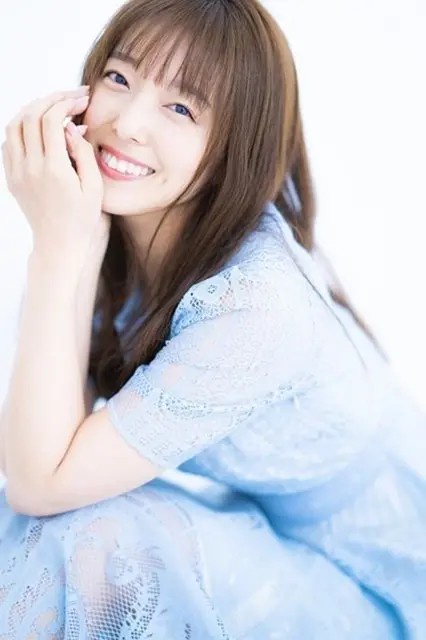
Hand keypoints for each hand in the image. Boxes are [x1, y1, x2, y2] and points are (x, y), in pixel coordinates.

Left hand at [1, 87, 110, 266]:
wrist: (60, 245)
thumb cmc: (82, 220)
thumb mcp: (95, 188)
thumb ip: (84, 154)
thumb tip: (71, 128)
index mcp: (54, 170)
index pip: (51, 121)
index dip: (66, 103)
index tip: (81, 100)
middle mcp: (31, 169)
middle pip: (30, 117)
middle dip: (51, 100)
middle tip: (69, 98)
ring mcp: (17, 174)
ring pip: (13, 126)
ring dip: (32, 110)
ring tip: (52, 108)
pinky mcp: (11, 179)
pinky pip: (8, 143)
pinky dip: (21, 128)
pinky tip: (38, 128)